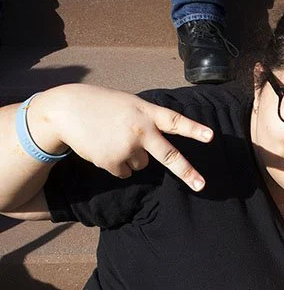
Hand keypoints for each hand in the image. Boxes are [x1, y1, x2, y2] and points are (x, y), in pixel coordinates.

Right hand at [29, 85, 212, 190]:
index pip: (174, 121)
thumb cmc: (101, 105)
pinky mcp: (112, 162)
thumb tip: (154, 152)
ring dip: (131, 156)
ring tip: (112, 138)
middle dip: (186, 172)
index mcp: (145, 112)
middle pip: (168, 155)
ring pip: (141, 164)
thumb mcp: (128, 104)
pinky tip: (103, 148)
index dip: (193, 129)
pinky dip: (115, 164)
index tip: (211, 137)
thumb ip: (146, 120)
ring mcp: (126, 148)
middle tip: (202, 185)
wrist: (66, 111)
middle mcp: (139, 130)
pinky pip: (124, 172)